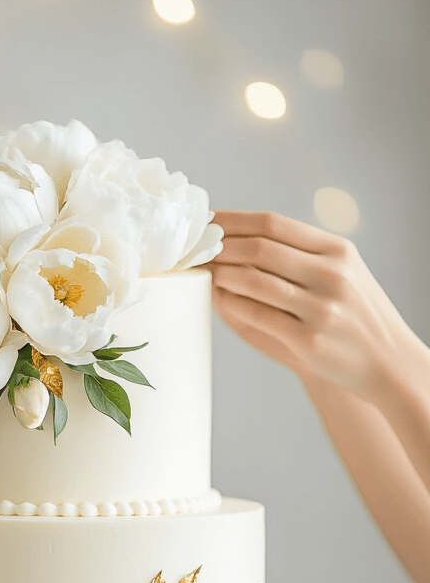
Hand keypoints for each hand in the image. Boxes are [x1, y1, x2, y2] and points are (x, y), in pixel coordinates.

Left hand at [210, 211, 426, 402]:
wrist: (387, 362)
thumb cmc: (352, 317)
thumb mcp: (339, 274)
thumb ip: (295, 258)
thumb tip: (238, 244)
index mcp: (337, 250)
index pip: (273, 223)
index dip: (233, 220)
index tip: (205, 220)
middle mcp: (332, 273)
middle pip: (261, 247)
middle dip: (221, 245)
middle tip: (196, 247)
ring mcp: (322, 307)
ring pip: (257, 279)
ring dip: (223, 273)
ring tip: (204, 271)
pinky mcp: (310, 339)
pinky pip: (260, 315)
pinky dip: (234, 304)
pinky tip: (219, 299)